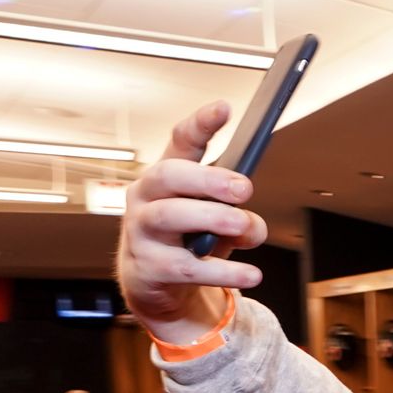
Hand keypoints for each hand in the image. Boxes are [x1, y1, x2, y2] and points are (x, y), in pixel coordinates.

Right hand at [116, 101, 269, 343]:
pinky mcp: (148, 268)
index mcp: (167, 177)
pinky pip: (186, 268)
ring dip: (212, 218)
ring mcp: (141, 232)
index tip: (223, 108)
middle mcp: (147, 197)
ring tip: (244, 225)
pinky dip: (223, 271)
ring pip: (170, 216)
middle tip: (244, 188)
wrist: (155, 284)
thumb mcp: (217, 222)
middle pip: (169, 175)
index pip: (180, 142)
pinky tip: (251, 273)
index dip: (200, 124)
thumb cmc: (188, 240)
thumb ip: (238, 217)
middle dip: (208, 177)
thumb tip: (251, 226)